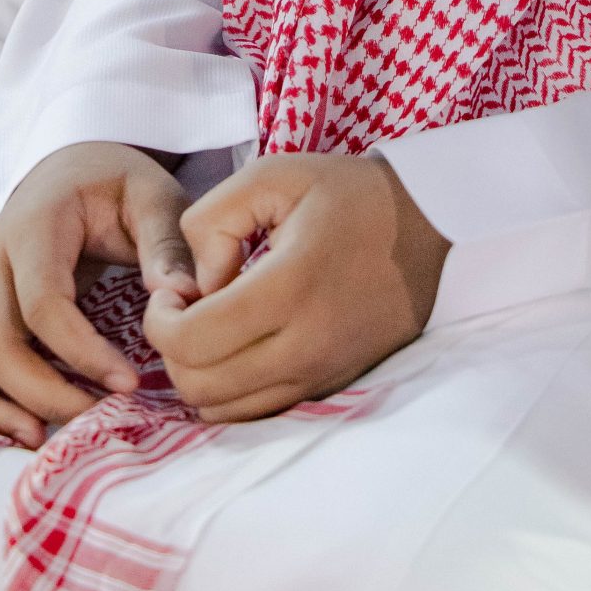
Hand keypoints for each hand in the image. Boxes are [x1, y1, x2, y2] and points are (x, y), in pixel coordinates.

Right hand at [0, 142, 196, 448]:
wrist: (72, 168)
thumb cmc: (117, 185)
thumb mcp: (154, 196)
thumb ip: (167, 244)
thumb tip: (181, 298)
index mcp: (33, 226)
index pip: (43, 304)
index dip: (82, 352)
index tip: (129, 383)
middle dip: (44, 392)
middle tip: (98, 419)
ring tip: (46, 438)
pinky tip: (20, 426)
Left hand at [143, 151, 449, 423]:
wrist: (430, 226)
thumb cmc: (347, 194)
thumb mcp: (273, 175)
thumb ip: (210, 220)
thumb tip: (192, 284)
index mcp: (289, 288)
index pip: (192, 342)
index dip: (159, 321)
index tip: (173, 291)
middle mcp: (307, 346)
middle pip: (200, 387)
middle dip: (173, 350)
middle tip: (187, 308)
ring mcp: (322, 375)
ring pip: (224, 412)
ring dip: (200, 375)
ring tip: (213, 327)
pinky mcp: (333, 388)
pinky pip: (258, 415)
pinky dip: (232, 392)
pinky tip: (239, 349)